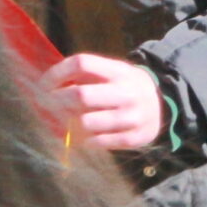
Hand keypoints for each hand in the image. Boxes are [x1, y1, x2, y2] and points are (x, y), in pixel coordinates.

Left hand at [42, 53, 166, 149]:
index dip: (57, 73)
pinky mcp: (133, 138)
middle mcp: (126, 92)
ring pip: (86, 123)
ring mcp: (132, 116)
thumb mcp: (112, 72)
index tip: (43, 83)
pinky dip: (82, 141)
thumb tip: (45, 85)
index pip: (82, 63)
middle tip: (46, 105)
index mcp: (119, 71)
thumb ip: (84, 76)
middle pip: (81, 95)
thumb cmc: (124, 87)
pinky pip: (97, 142)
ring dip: (66, 124)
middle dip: (56, 101)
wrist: (162, 106)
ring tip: (60, 122)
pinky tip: (77, 137)